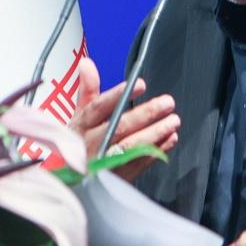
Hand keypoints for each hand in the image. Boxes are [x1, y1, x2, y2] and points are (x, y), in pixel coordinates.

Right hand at [65, 56, 179, 183]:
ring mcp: (105, 162)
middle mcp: (91, 144)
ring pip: (132, 146)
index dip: (118, 95)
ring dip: (155, 132)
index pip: (98, 107)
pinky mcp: (118, 176)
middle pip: (119, 126)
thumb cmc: (77, 144)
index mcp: (80, 126)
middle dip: (145, 114)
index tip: (140, 85)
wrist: (73, 182)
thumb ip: (87, 90)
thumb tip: (87, 63)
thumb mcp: (78, 116)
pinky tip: (169, 138)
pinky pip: (140, 162)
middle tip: (166, 103)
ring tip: (173, 120)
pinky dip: (157, 150)